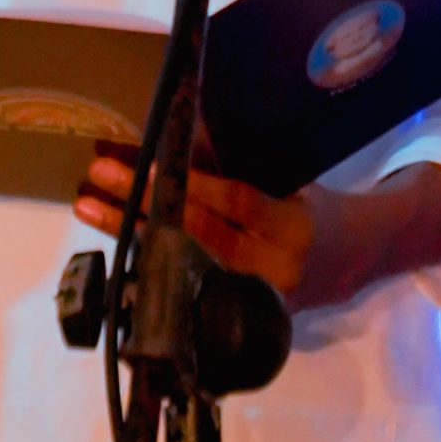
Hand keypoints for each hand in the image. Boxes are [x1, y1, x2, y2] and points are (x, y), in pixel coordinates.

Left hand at [75, 157, 440, 308]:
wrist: (351, 260)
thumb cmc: (316, 205)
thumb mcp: (289, 177)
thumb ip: (241, 163)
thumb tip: (186, 126)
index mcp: (292, 226)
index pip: (237, 202)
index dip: (193, 183)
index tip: (150, 162)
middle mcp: (271, 268)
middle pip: (197, 236)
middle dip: (143, 205)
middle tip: (100, 175)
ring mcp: (251, 299)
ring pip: (180, 262)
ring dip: (130, 231)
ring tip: (89, 205)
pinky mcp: (235, 315)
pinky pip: (184, 283)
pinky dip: (147, 257)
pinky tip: (114, 239)